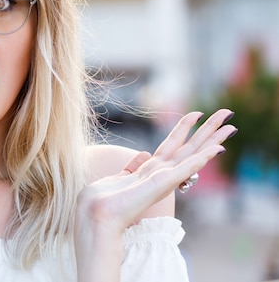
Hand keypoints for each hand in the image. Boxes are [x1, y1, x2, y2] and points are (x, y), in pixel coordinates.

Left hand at [76, 109, 235, 235]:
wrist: (99, 216)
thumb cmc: (105, 201)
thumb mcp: (120, 178)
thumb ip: (133, 167)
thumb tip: (143, 154)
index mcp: (151, 170)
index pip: (173, 145)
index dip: (185, 129)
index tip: (197, 114)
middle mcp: (161, 173)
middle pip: (189, 146)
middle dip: (207, 129)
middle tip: (226, 113)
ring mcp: (164, 178)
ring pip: (193, 153)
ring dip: (211, 139)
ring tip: (229, 125)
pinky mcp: (163, 183)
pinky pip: (187, 167)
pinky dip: (202, 158)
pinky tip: (216, 149)